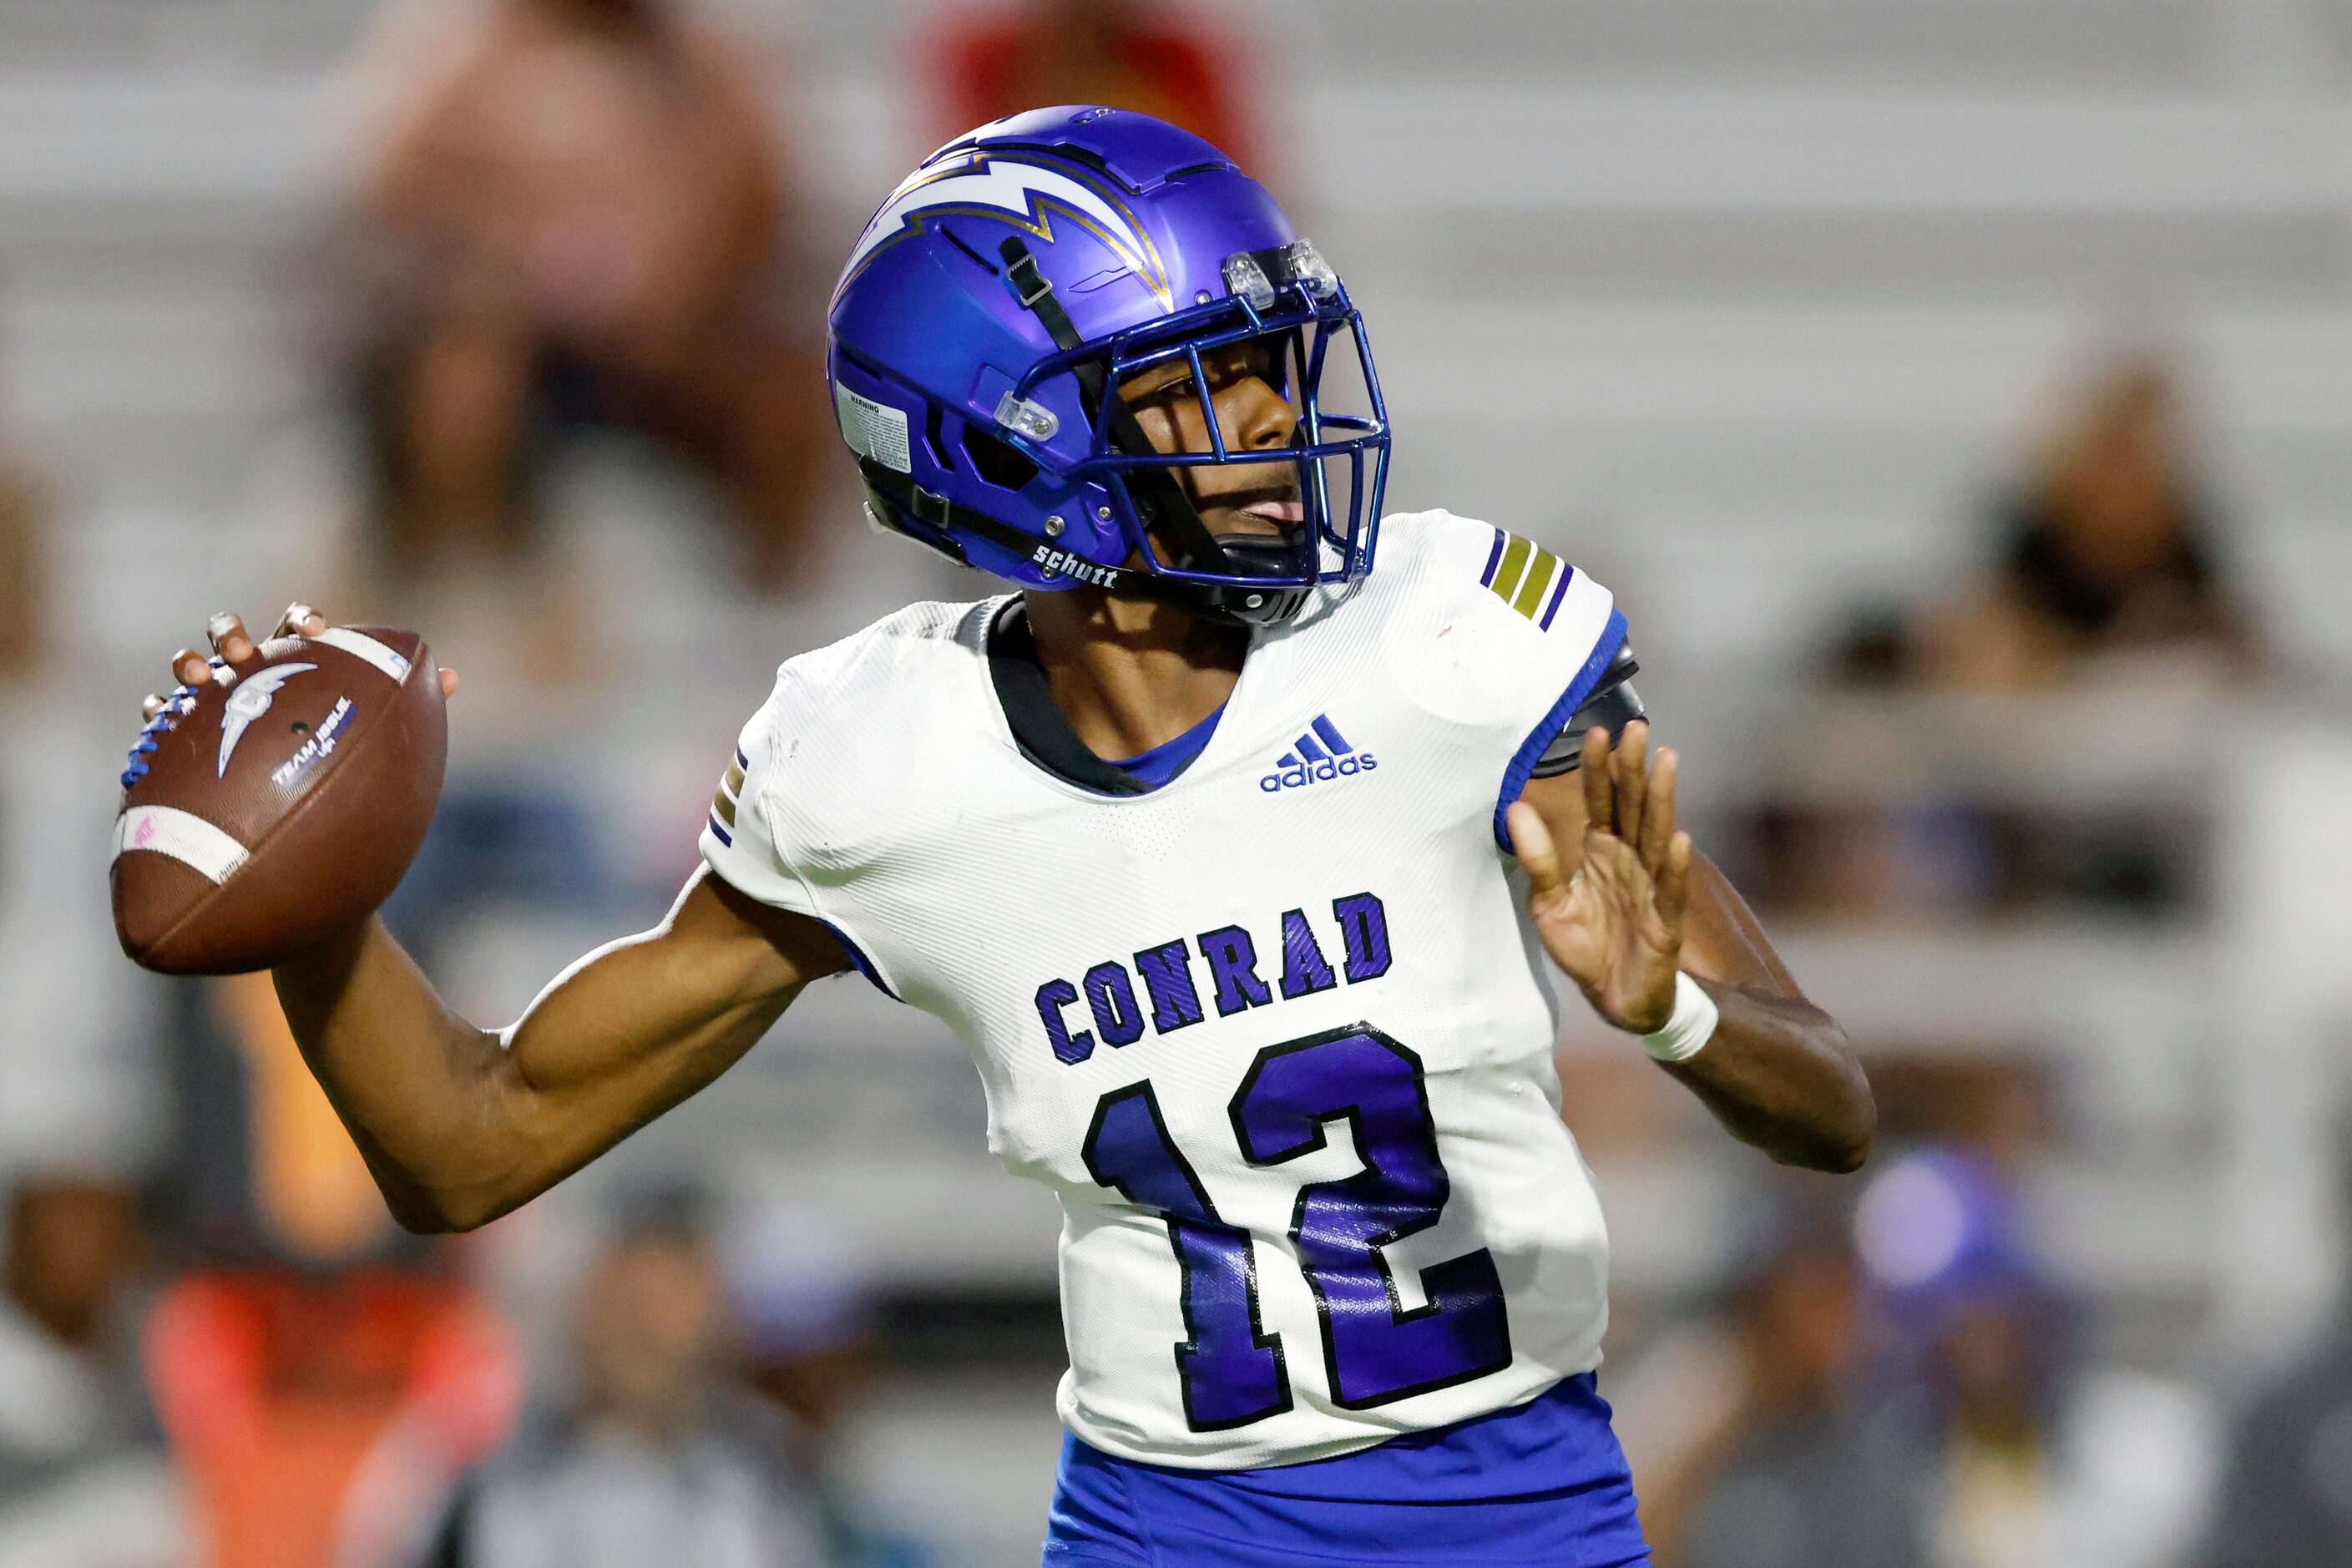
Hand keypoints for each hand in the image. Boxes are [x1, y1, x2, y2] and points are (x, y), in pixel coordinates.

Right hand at [140, 603, 459, 720]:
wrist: (291, 809)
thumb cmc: (332, 752)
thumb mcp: (366, 724)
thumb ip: (402, 701)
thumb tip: (452, 677)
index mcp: (297, 664)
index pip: (297, 626)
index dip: (305, 620)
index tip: (318, 630)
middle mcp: (251, 674)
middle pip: (233, 634)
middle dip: (233, 633)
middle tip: (242, 648)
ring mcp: (212, 701)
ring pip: (190, 667)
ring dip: (190, 663)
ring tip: (197, 674)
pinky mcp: (183, 733)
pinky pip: (162, 717)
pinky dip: (159, 709)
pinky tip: (159, 711)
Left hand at [1506, 720, 1692, 1034]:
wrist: (1614, 998)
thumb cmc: (1586, 945)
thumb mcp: (1549, 903)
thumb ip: (1537, 858)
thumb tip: (1514, 808)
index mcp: (1602, 851)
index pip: (1602, 801)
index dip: (1599, 769)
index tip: (1596, 732)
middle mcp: (1631, 861)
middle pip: (1634, 807)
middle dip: (1634, 769)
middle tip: (1637, 727)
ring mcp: (1651, 888)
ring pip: (1657, 837)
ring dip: (1662, 801)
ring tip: (1665, 762)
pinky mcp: (1664, 923)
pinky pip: (1670, 891)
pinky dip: (1676, 868)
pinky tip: (1681, 840)